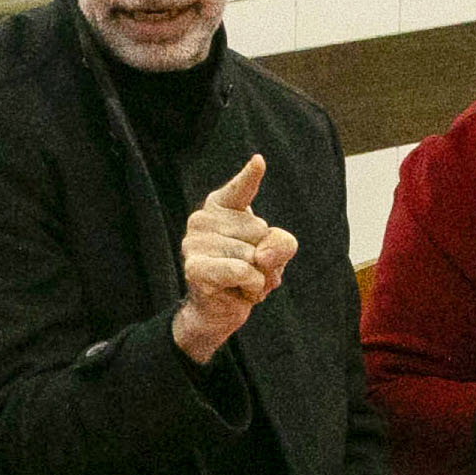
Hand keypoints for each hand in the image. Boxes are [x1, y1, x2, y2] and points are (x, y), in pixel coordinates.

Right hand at [172, 153, 300, 364]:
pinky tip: (237, 291)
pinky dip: (251, 286)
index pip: (240, 189)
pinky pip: (242, 271)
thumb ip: (281, 244)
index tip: (259, 162)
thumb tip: (262, 255)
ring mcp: (194, 242)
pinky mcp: (194, 267)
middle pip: (260, 231)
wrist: (218, 312)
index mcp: (219, 207)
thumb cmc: (246, 275)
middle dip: (265, 259)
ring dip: (259, 277)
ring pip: (253, 255)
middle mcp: (202, 219)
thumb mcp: (275, 254)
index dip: (250, 176)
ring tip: (240, 283)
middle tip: (247, 271)